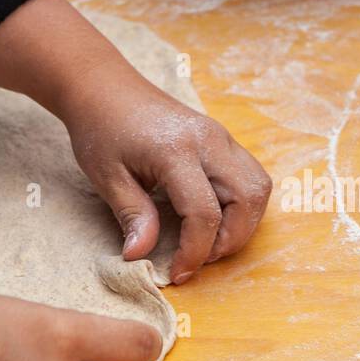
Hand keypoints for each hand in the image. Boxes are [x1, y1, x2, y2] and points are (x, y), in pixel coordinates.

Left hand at [0, 0, 271, 283]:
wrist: (105, 88)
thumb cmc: (101, 130)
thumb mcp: (107, 177)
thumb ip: (132, 216)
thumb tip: (141, 256)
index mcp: (175, 151)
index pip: (204, 212)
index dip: (195, 252)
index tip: (177, 273)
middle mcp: (208, 141)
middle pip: (247, 198)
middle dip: (231, 240)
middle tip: (201, 258)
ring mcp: (220, 136)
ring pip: (258, 186)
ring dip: (244, 222)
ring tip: (212, 241)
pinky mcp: (223, 138)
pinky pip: (251, 174)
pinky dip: (244, 203)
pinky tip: (218, 216)